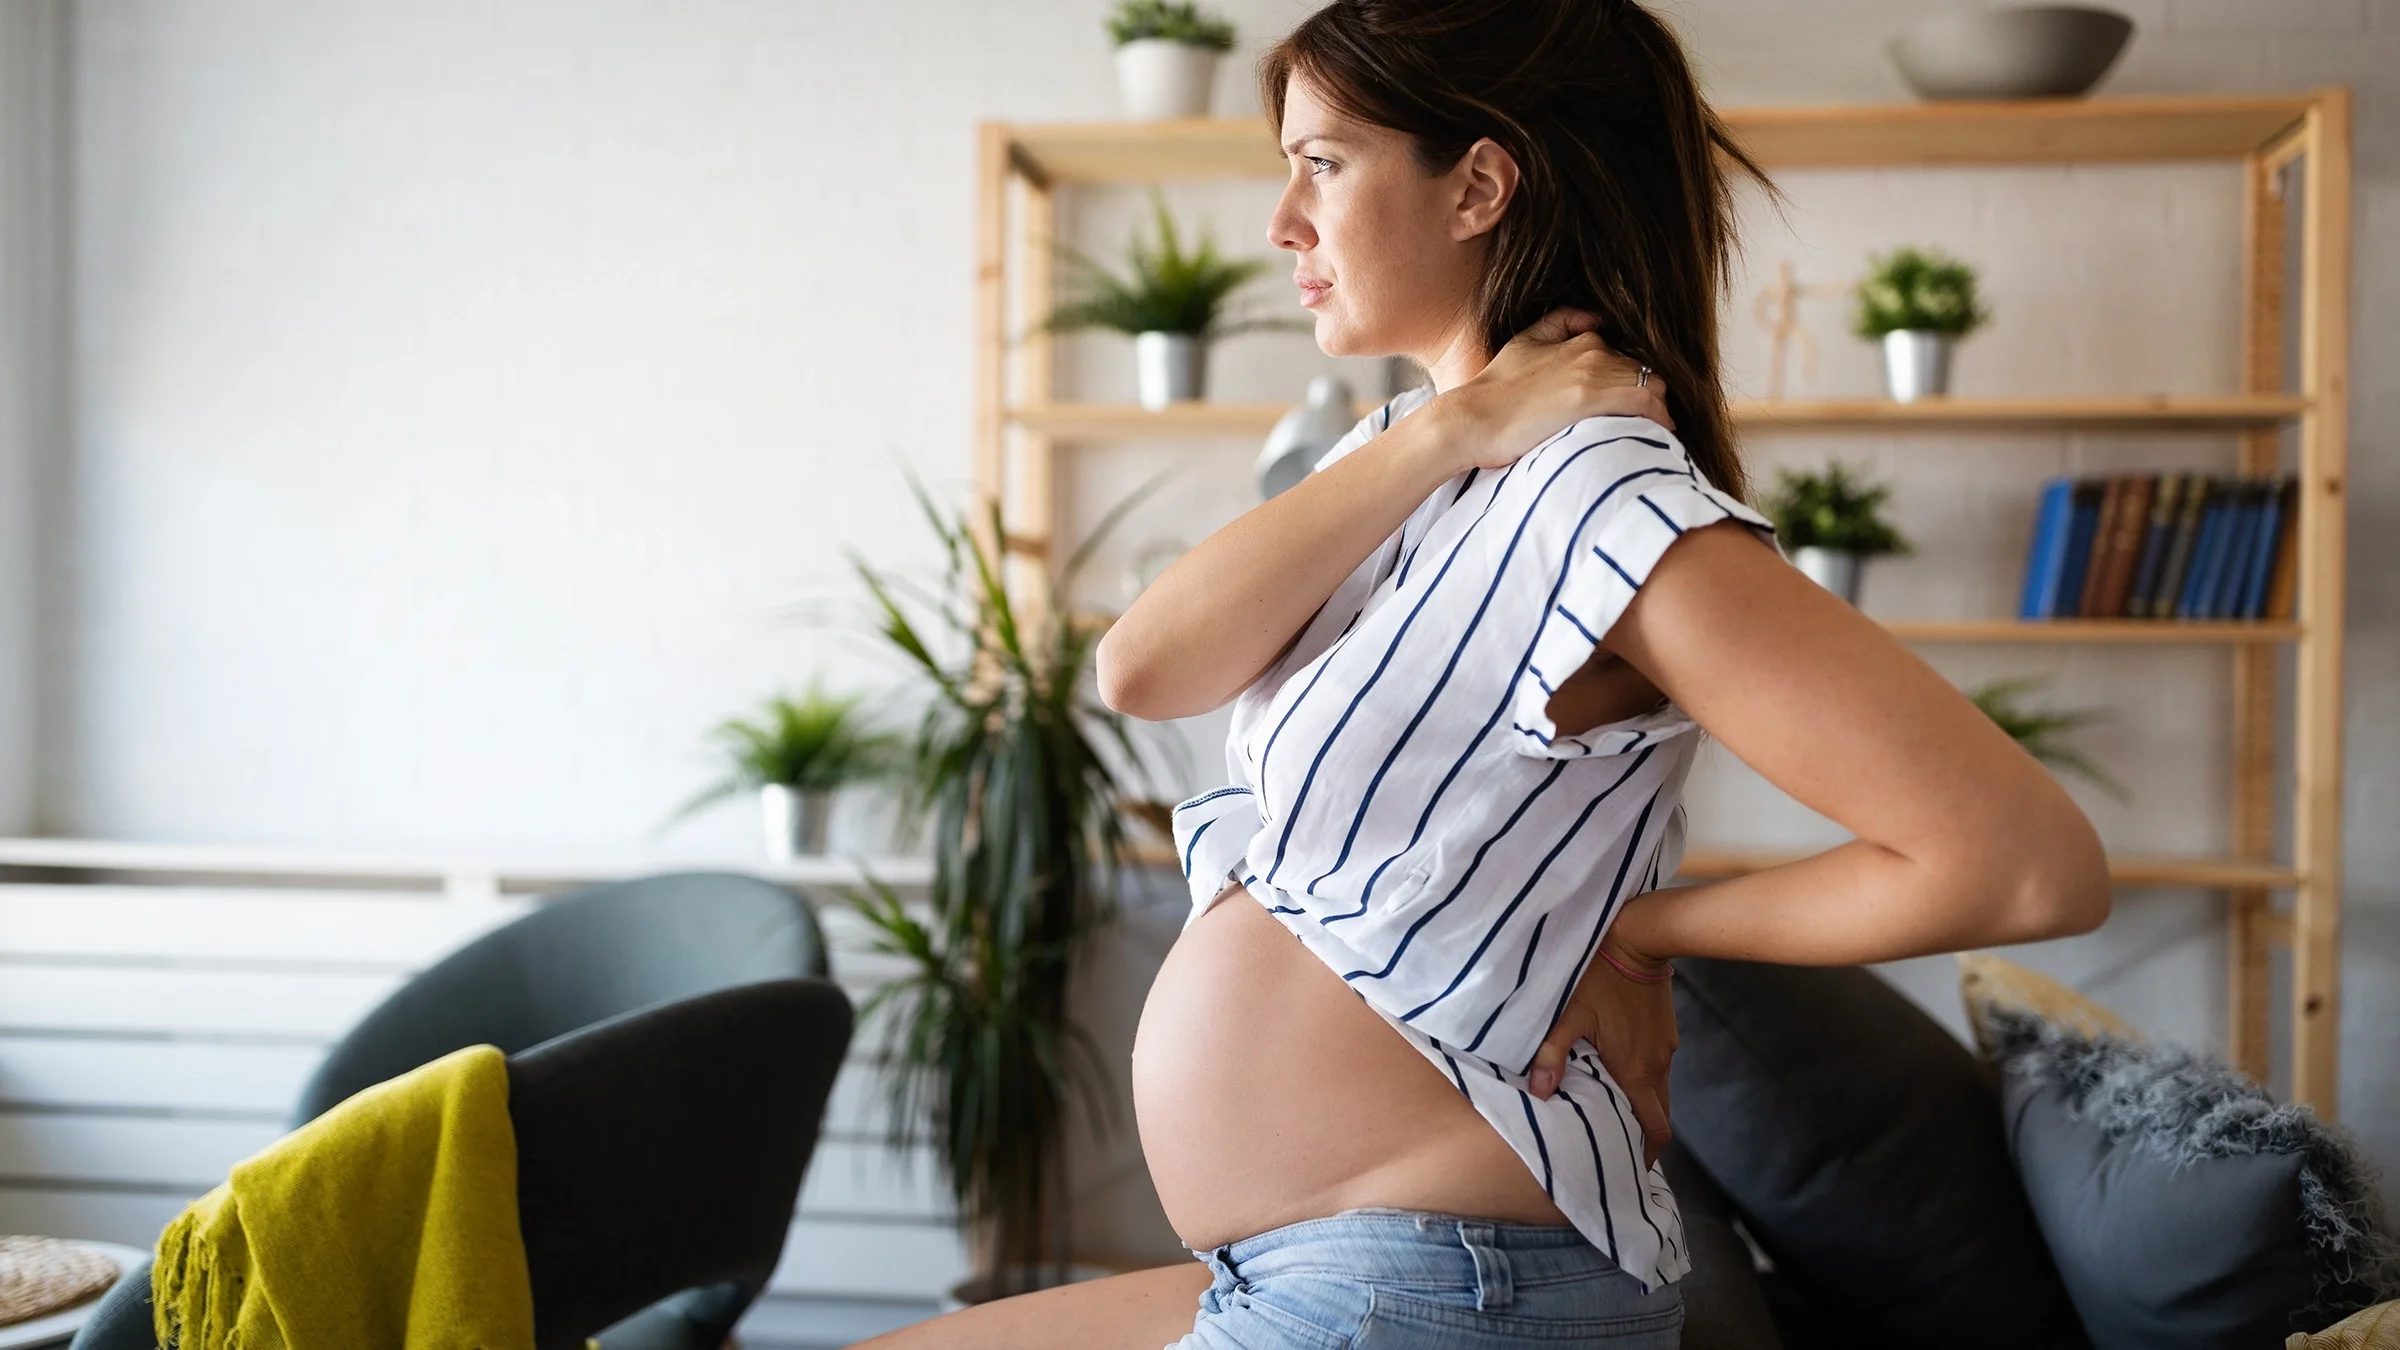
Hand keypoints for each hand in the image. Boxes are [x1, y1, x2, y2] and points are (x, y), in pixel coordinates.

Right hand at [1438, 308, 1675, 473]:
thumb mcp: (1525, 341)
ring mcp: (1594, 373)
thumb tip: (1597, 318)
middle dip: (1652, 396)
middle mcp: (1594, 352)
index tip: (1636, 404)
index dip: (1636, 382)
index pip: (1630, 359)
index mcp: (1583, 340)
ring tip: (1655, 430)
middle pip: (1646, 372)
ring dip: (1658, 409)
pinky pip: (1645, 402)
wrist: (1473, 418)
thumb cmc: (1495, 389)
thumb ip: (1561, 323)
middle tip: (1650, 423)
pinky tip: (1660, 432)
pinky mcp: (1592, 398)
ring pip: (1652, 386)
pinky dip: (1659, 416)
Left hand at [1526, 931, 1676, 1168]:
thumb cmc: (1600, 975)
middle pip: (1659, 1115)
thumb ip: (1552, 1053)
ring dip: (1642, 1106)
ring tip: (1613, 1113)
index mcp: (1635, 1071)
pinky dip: (1643, 1080)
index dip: (1647, 1153)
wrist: (1639, 938)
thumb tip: (1540, 1093)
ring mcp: (1665, 1048)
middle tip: (1617, 1145)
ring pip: (1658, 1091)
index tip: (1631, 1168)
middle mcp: (1656, 1065)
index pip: (1654, 1128)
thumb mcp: (1569, 1013)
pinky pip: (1657, 1067)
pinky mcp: (1665, 1032)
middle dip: (1643, 1135)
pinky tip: (1618, 1073)